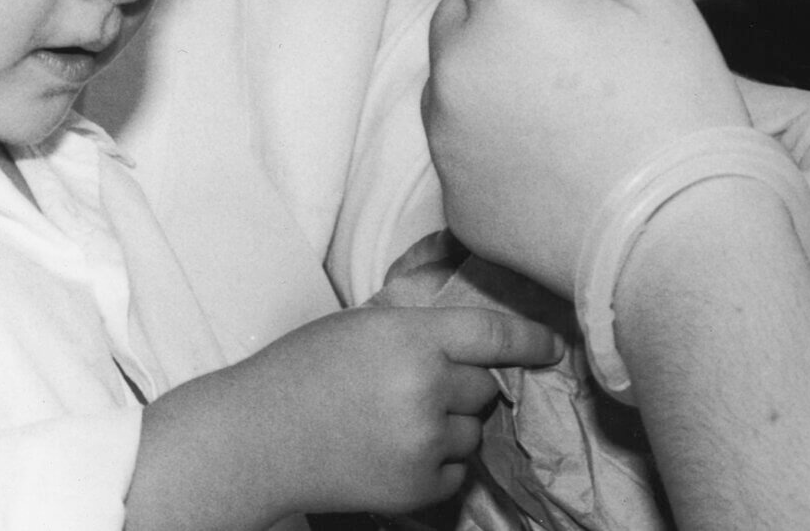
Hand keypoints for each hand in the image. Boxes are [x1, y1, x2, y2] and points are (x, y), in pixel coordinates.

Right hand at [161, 306, 561, 522]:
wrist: (256, 439)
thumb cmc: (300, 371)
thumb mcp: (360, 324)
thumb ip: (417, 323)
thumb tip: (473, 329)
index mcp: (412, 338)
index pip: (495, 336)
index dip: (531, 341)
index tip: (552, 346)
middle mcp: (427, 389)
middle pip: (485, 385)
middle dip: (461, 383)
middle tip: (414, 384)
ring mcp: (424, 442)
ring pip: (474, 429)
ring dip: (451, 424)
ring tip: (397, 419)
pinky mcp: (418, 486)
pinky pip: (457, 470)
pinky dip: (437, 462)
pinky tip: (393, 449)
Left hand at [424, 0, 751, 296]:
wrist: (681, 239)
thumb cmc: (681, 112)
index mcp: (508, 5)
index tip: (571, 1)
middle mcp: (459, 66)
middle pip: (457, 11)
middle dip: (500, 20)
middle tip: (573, 63)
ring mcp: (448, 139)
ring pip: (452, 80)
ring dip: (489, 82)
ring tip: (564, 119)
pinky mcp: (454, 199)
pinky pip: (459, 148)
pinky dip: (492, 147)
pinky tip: (553, 167)